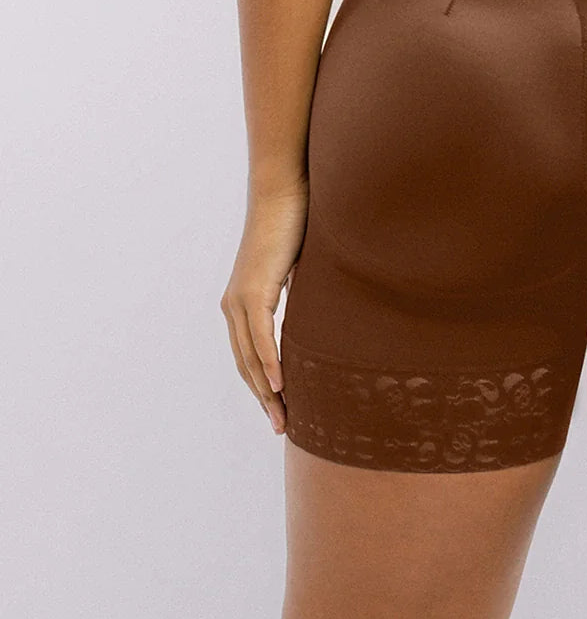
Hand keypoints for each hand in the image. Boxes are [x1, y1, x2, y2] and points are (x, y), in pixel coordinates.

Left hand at [220, 182, 308, 435]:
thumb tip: (320, 309)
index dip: (262, 383)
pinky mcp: (253, 291)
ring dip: (266, 390)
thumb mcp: (299, 266)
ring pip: (250, 357)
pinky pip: (260, 337)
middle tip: (281, 426)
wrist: (283, 191)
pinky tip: (280, 386)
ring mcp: (240, 299)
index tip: (280, 408)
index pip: (249, 354)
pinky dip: (270, 363)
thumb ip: (300, 290)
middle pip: (246, 364)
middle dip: (263, 398)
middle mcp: (234, 304)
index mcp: (242, 300)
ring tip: (282, 418)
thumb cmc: (295, 220)